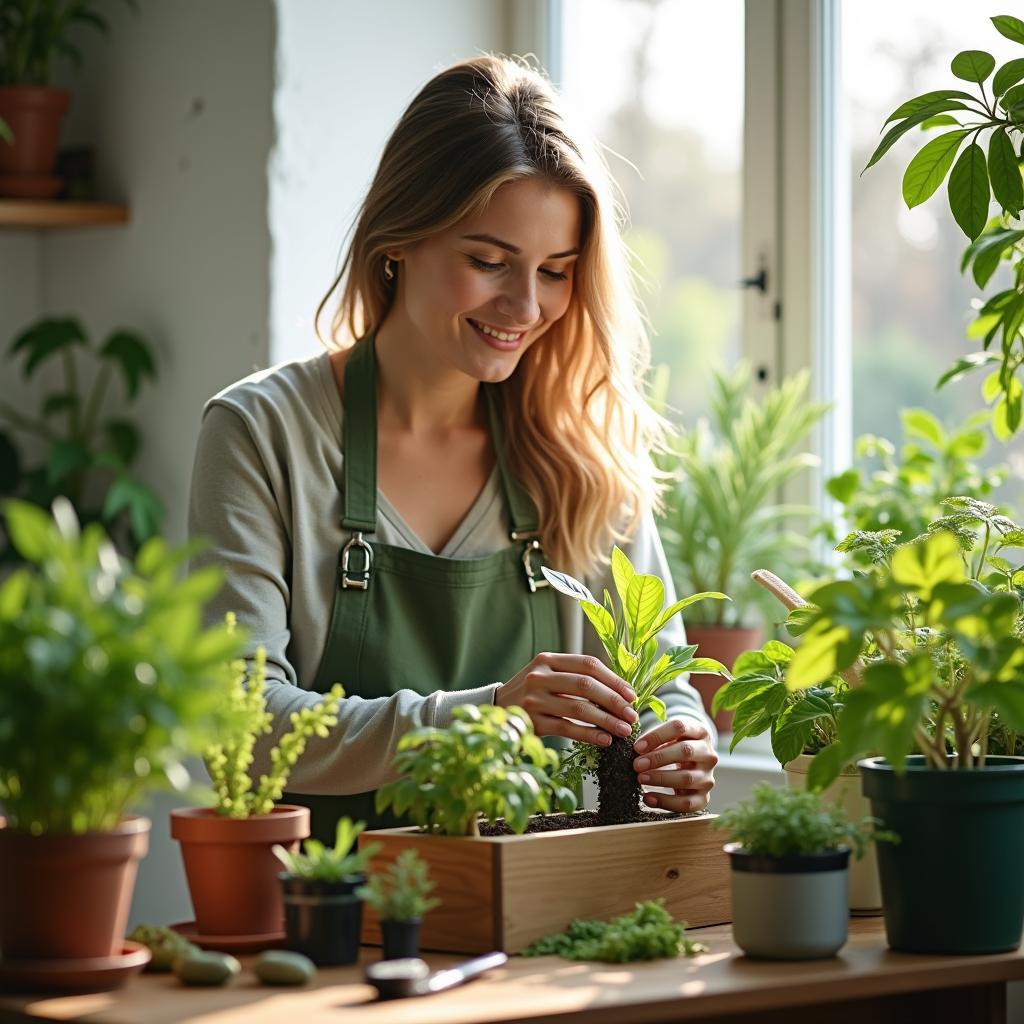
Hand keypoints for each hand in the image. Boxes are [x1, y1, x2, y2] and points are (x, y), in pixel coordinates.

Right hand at [496, 652, 638, 746]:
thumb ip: (576, 678)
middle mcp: (539, 676)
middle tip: (631, 715)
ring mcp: (533, 699)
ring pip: (578, 708)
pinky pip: (567, 728)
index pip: (588, 664)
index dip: (613, 679)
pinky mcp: (532, 722)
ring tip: (623, 730)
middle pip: (585, 685)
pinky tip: (604, 740)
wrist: (496, 709)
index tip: (631, 695)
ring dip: (606, 720)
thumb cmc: (533, 693)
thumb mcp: (549, 676)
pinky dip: (589, 735)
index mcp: (547, 660)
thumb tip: (619, 693)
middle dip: (613, 701)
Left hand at [633, 718, 717, 812]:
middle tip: (637, 764)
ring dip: (660, 779)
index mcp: (700, 732)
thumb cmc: (674, 746)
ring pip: (687, 778)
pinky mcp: (703, 797)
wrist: (692, 766)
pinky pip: (686, 803)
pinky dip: (665, 802)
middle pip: (686, 752)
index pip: (680, 727)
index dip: (657, 736)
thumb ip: (655, 738)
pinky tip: (648, 798)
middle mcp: (708, 754)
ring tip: (640, 778)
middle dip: (658, 758)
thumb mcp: (669, 735)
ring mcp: (708, 777)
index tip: (637, 747)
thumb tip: (638, 749)